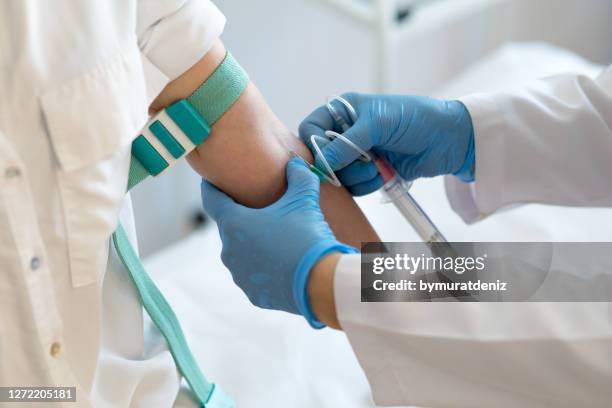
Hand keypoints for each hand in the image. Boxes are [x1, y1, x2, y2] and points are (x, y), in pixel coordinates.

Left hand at [201, 157, 356, 327]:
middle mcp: (229, 251)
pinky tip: (282, 263)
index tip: (208, 181)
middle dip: (243, 219)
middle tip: (260, 211)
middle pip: (230, 228)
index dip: (210, 188)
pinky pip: (255, 275)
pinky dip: (264, 268)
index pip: (212, 200)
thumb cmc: (307, 236)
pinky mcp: (253, 295)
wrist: (320, 282)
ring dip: (254, 245)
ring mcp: (240, 275)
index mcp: (234, 224)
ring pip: (242, 254)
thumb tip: (295, 163)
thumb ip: (298, 175)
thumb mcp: (304, 199)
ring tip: (276, 240)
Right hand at [298, 92, 474, 195]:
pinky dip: (368, 185)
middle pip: (322, 157)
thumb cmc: (415, 119)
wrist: (448, 140)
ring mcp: (357, 155)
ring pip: (338, 176)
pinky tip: (384, 174)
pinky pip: (354, 188)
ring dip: (358, 176)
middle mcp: (346, 133)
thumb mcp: (378, 124)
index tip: (327, 158)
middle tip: (364, 160)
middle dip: (341, 165)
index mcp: (343, 111)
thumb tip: (322, 163)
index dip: (314, 145)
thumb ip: (347, 143)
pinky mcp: (369, 173)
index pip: (311, 128)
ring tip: (379, 166)